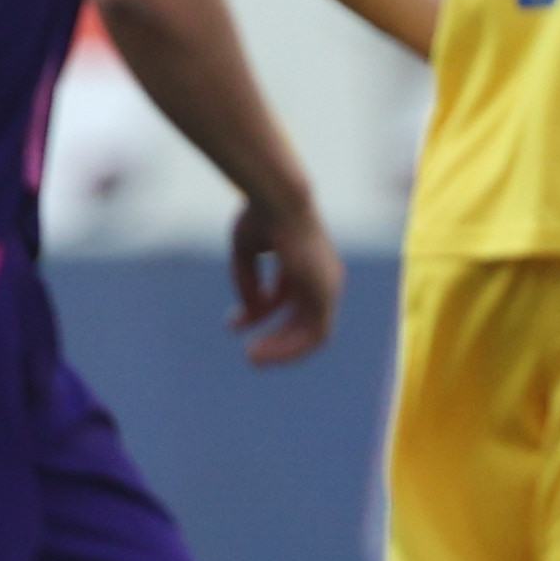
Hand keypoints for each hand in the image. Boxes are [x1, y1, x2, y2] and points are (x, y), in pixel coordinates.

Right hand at [227, 191, 342, 364]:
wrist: (279, 201)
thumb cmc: (261, 216)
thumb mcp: (247, 251)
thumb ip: (249, 283)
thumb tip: (252, 313)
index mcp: (304, 262)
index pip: (284, 298)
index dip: (258, 314)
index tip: (232, 324)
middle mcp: (321, 276)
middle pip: (300, 319)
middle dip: (275, 339)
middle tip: (249, 357)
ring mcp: (327, 286)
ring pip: (311, 334)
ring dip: (282, 350)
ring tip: (252, 359)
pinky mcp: (327, 294)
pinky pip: (316, 335)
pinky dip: (292, 348)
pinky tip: (264, 352)